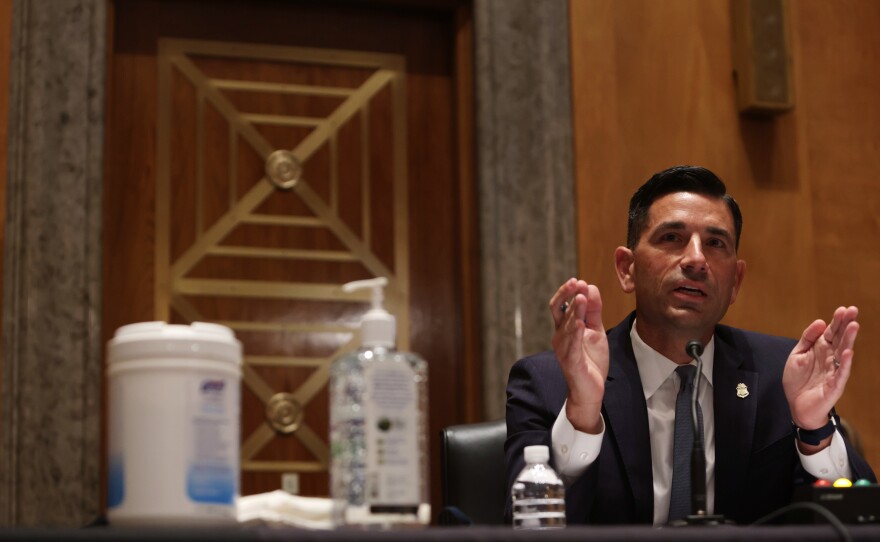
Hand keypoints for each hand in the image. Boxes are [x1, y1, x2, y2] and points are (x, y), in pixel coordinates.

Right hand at [549, 278, 608, 433]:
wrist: (590, 390)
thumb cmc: (591, 360)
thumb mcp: (596, 331)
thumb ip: (594, 311)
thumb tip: (591, 287)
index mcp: (564, 329)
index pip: (560, 306)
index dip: (567, 292)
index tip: (578, 281)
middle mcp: (559, 337)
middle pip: (559, 311)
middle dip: (566, 295)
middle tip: (576, 282)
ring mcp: (563, 349)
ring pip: (567, 326)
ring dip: (575, 311)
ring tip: (582, 297)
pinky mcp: (570, 362)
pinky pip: (572, 346)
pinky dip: (575, 334)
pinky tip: (580, 323)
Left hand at [783, 306, 858, 433]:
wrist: (797, 406)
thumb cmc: (799, 380)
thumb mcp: (797, 354)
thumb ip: (807, 338)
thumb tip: (820, 321)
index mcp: (821, 350)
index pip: (832, 332)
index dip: (837, 321)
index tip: (843, 309)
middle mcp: (830, 358)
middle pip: (840, 339)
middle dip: (846, 325)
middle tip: (853, 310)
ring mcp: (834, 371)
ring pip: (843, 353)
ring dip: (849, 340)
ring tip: (853, 326)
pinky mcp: (834, 385)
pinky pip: (841, 373)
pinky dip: (845, 363)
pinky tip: (848, 353)